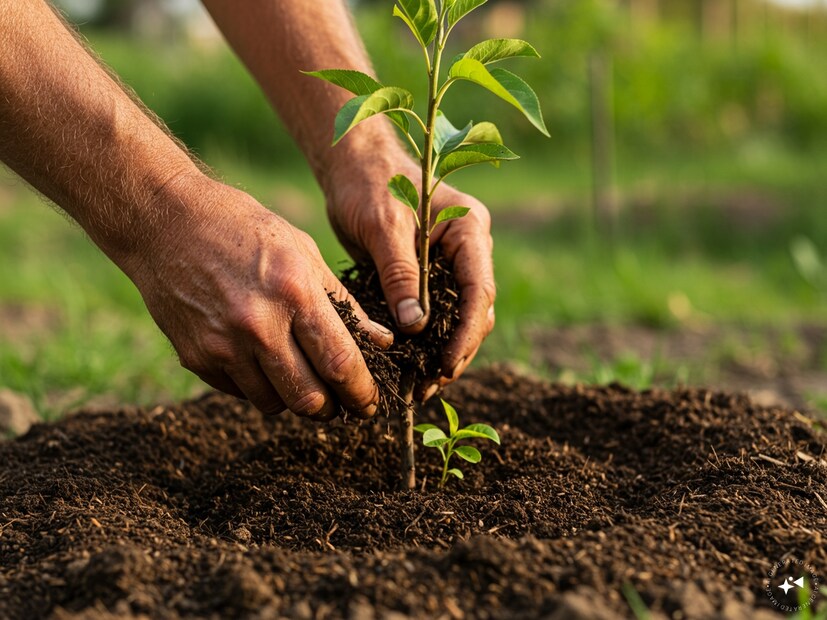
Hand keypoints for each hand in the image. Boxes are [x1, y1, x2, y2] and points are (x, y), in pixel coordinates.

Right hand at [128, 175, 392, 420]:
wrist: (166, 224)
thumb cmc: (244, 230)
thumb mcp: (303, 252)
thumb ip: (344, 302)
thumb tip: (381, 342)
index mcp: (294, 292)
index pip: (340, 362)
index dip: (361, 391)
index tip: (369, 401)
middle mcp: (258, 325)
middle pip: (309, 398)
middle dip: (333, 409)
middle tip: (341, 404)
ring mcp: (223, 345)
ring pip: (274, 403)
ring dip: (295, 400)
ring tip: (302, 380)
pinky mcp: (196, 358)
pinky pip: (241, 392)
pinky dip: (260, 387)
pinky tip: (263, 363)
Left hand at [323, 151, 495, 395]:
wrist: (352, 165)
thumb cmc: (368, 183)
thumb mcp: (382, 226)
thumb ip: (400, 273)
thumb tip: (415, 325)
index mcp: (469, 230)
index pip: (479, 290)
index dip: (466, 333)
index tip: (446, 365)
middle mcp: (467, 250)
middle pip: (474, 311)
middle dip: (456, 351)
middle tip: (428, 387)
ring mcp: (450, 265)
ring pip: (457, 318)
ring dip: (441, 353)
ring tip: (419, 387)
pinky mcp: (428, 276)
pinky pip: (435, 315)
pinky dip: (425, 343)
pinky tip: (409, 368)